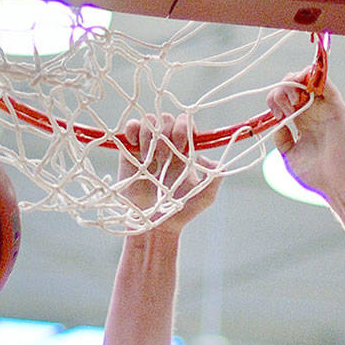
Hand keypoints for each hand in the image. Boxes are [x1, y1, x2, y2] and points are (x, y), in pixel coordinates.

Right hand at [115, 113, 219, 231]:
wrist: (155, 226)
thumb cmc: (181, 212)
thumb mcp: (205, 196)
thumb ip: (215, 178)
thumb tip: (211, 158)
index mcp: (184, 151)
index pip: (185, 124)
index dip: (184, 128)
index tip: (183, 146)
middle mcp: (166, 145)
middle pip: (167, 118)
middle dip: (168, 132)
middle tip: (166, 157)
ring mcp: (147, 147)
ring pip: (150, 120)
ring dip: (151, 134)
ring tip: (152, 159)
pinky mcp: (130, 151)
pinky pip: (131, 127)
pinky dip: (134, 130)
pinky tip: (137, 147)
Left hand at [266, 75, 344, 204]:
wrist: (334, 182)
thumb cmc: (315, 175)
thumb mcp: (290, 156)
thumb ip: (283, 140)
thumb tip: (277, 126)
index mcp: (302, 122)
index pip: (285, 98)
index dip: (275, 99)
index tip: (275, 114)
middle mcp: (313, 112)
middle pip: (293, 84)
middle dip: (282, 89)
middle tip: (283, 107)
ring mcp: (325, 107)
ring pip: (308, 78)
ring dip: (294, 81)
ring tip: (292, 100)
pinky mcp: (336, 106)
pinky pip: (326, 82)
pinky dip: (313, 77)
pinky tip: (303, 89)